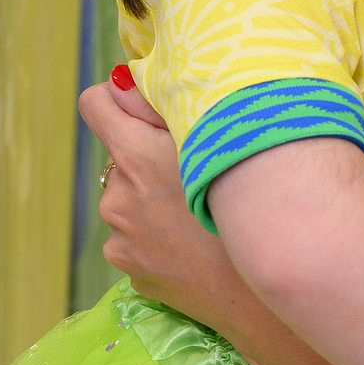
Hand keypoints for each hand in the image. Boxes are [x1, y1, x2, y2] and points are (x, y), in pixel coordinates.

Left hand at [79, 82, 246, 322]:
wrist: (269, 282)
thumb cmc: (251, 202)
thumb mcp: (215, 139)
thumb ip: (158, 106)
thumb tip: (120, 82)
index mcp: (135, 157)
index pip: (95, 104)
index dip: (117, 97)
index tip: (143, 106)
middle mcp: (118, 198)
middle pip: (123, 155)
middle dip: (149, 154)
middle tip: (198, 167)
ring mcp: (121, 240)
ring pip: (132, 198)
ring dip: (155, 196)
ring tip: (202, 210)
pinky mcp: (132, 273)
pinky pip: (139, 236)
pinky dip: (160, 233)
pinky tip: (196, 241)